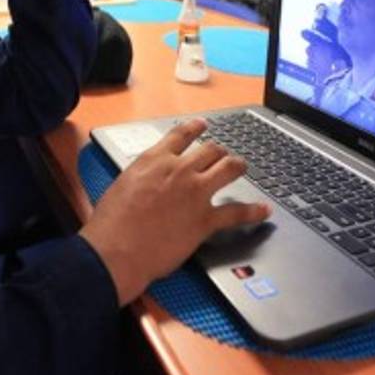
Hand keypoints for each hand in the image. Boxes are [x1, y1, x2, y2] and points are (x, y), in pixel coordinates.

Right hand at [79, 119, 271, 305]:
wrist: (117, 249)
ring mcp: (196, 193)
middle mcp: (179, 170)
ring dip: (238, 166)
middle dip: (219, 151)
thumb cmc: (111, 222)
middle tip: (223, 154)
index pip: (181, 135)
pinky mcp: (206, 219)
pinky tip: (263, 210)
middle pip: (210, 150)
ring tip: (243, 167)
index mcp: (155, 160)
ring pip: (228, 168)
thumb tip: (148, 180)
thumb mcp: (122, 184)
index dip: (195, 128)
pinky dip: (253, 211)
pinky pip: (237, 212)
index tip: (203, 125)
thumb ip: (142, 176)